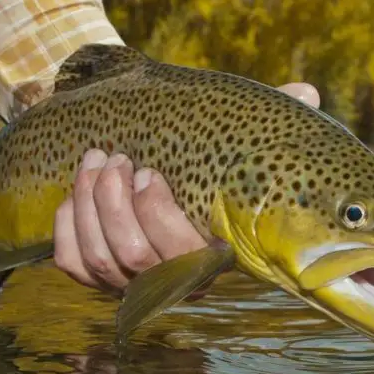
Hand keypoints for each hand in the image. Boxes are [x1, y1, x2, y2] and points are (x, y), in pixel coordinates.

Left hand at [53, 82, 320, 296]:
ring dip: (89, 206)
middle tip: (114, 159)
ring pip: (102, 261)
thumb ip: (269, 123)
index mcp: (209, 251)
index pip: (184, 257)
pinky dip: (68, 229)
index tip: (148, 171)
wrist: (147, 167)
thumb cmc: (197, 156)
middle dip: (115, 204)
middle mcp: (170, 276)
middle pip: (135, 258)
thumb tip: (306, 93)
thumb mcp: (232, 139)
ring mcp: (129, 280)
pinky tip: (71, 195)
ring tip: (93, 162)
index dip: (158, 216)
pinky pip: (73, 265)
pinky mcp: (93, 275)